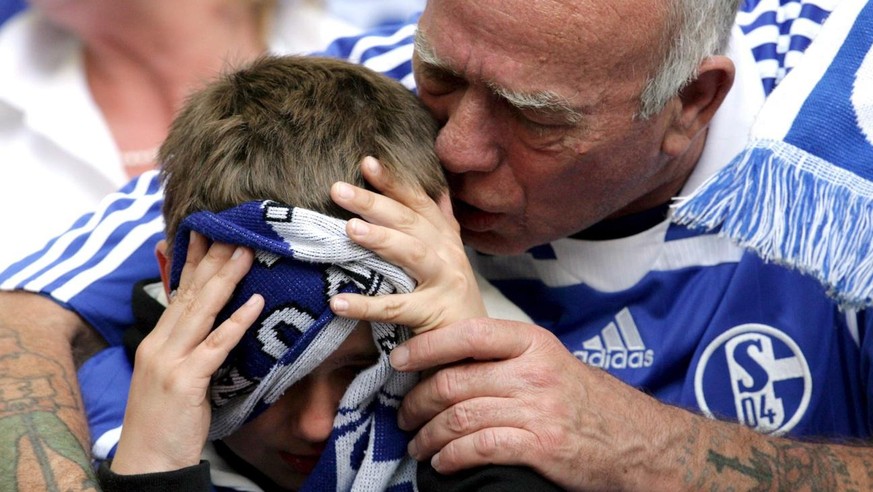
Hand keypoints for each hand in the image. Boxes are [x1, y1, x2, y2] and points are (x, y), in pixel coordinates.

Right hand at [111, 232, 263, 474]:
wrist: (146, 462)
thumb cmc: (165, 421)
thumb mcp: (171, 376)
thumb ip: (186, 347)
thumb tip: (210, 324)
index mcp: (157, 341)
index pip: (178, 293)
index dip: (193, 261)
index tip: (207, 233)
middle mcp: (159, 344)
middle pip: (190, 294)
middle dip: (213, 260)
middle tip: (234, 230)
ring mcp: (169, 361)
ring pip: (201, 311)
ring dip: (226, 279)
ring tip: (246, 252)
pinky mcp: (184, 381)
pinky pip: (215, 346)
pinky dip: (236, 322)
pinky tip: (254, 303)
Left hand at [329, 156, 485, 332]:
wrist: (481, 348)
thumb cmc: (454, 300)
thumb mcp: (450, 258)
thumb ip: (441, 224)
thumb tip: (437, 188)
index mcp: (445, 238)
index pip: (419, 202)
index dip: (394, 182)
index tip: (366, 163)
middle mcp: (448, 254)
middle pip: (410, 221)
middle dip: (374, 202)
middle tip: (338, 189)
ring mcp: (446, 283)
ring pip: (412, 254)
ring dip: (381, 239)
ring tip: (349, 229)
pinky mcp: (436, 315)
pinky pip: (397, 308)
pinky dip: (366, 305)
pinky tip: (338, 302)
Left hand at [389, 317, 692, 490]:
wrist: (640, 441)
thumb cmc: (588, 402)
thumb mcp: (551, 364)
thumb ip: (506, 360)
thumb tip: (449, 366)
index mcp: (533, 343)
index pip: (468, 334)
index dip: (426, 346)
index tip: (400, 360)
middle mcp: (533, 371)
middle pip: (455, 381)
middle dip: (418, 401)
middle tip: (404, 415)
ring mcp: (537, 409)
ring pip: (460, 416)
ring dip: (428, 434)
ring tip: (417, 445)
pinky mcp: (540, 445)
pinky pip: (479, 447)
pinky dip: (451, 456)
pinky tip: (442, 462)